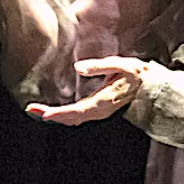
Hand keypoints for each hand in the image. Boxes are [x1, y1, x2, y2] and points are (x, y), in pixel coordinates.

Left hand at [26, 57, 147, 125]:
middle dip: (50, 114)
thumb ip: (99, 66)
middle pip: (71, 117)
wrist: (153, 87)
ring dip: (55, 116)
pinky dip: (64, 116)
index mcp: (103, 100)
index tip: (43, 113)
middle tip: (31, 109)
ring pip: (74, 119)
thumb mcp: (121, 65)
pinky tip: (54, 112)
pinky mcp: (99, 110)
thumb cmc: (138, 74)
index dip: (59, 113)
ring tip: (37, 110)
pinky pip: (78, 117)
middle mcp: (100, 110)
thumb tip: (78, 68)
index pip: (77, 110)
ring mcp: (100, 112)